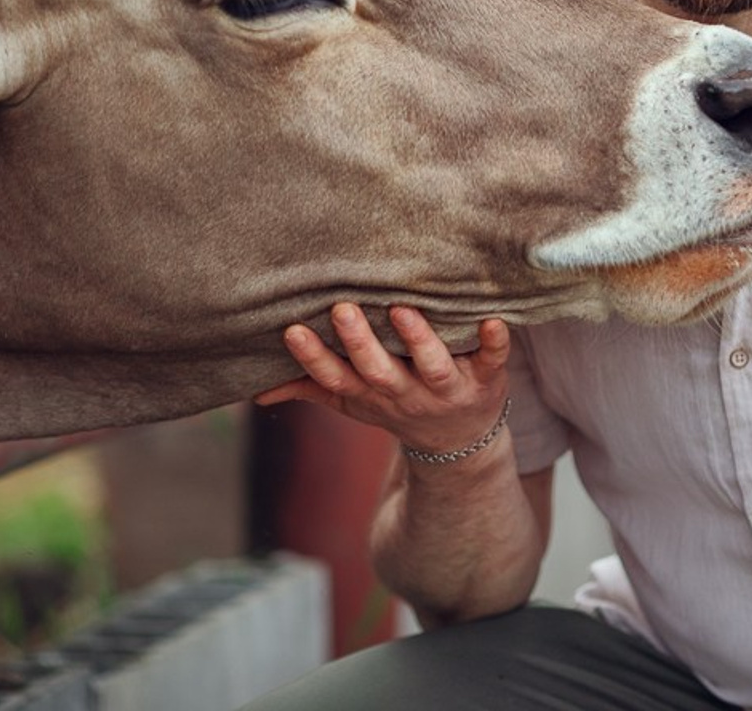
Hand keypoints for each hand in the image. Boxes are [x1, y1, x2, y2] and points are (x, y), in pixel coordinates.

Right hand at [253, 303, 511, 455]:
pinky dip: (495, 342)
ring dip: (418, 340)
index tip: (292, 329)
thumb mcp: (354, 401)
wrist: (461, 442)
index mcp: (372, 393)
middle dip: (360, 343)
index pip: (336, 378)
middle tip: (342, 308)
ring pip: (432, 365)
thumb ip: (311, 387)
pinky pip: (493, 360)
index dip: (313, 358)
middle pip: (379, 371)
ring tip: (403, 310)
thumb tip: (256, 391)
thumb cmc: (397, 402)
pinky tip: (495, 320)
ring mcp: (447, 387)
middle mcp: (406, 392)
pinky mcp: (487, 378)